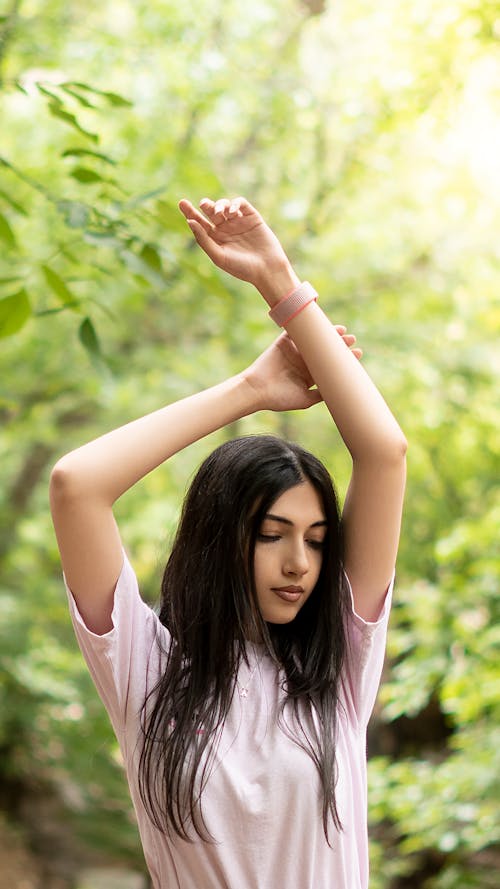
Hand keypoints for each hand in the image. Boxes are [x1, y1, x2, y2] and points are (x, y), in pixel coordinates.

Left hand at [178, 196, 293, 298]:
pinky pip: (240, 204)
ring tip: (221, 212)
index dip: (190, 212)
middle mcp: (226, 229)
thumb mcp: (218, 255)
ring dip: (220, 205)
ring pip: (225, 205)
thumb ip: (203, 239)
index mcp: (215, 239)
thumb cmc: (241, 267)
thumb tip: (189, 221)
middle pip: (211, 211)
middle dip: (206, 205)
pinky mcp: (252, 217)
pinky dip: (235, 204)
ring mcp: (239, 222)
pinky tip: (233, 212)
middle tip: (204, 205)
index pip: (200, 223)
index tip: (182, 203)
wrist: (267, 269)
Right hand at [243, 329, 361, 412]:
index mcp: (309, 375)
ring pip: (314, 339)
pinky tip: (318, 321)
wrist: (257, 391)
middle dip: (338, 344)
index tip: (357, 354)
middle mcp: (303, 361)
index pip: (329, 364)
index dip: (343, 359)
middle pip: (324, 350)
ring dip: (327, 334)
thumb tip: (340, 390)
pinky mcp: (283, 342)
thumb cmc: (279, 398)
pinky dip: (305, 324)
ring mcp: (293, 351)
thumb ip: (321, 394)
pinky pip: (295, 330)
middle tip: (352, 340)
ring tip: (341, 330)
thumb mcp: (305, 400)